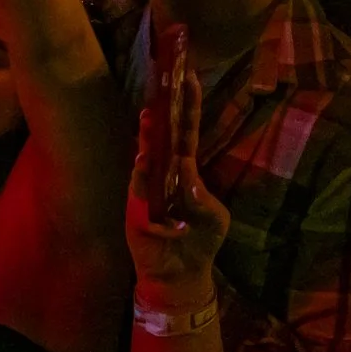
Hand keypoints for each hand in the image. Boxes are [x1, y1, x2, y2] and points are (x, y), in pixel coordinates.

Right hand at [126, 71, 227, 303]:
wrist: (180, 273)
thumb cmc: (200, 240)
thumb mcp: (214, 218)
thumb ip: (202, 197)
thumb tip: (186, 173)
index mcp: (187, 170)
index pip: (187, 132)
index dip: (188, 106)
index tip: (190, 78)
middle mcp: (165, 171)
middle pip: (164, 135)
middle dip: (165, 110)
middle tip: (166, 82)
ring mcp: (147, 186)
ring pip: (147, 154)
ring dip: (148, 136)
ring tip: (151, 116)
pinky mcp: (136, 205)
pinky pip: (139, 185)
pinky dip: (142, 174)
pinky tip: (145, 161)